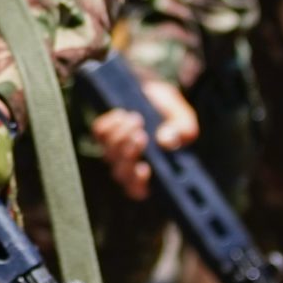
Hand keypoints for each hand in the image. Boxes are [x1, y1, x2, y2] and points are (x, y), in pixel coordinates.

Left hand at [94, 76, 197, 200]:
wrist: (154, 92)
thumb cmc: (171, 114)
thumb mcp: (183, 121)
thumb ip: (183, 131)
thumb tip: (166, 141)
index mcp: (152, 171)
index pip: (138, 191)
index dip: (138, 184)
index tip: (144, 168)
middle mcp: (130, 166)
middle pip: (121, 173)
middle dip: (129, 154)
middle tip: (141, 136)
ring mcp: (114, 151)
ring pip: (109, 154)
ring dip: (121, 136)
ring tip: (136, 119)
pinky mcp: (103, 133)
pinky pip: (99, 134)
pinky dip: (110, 124)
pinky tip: (123, 114)